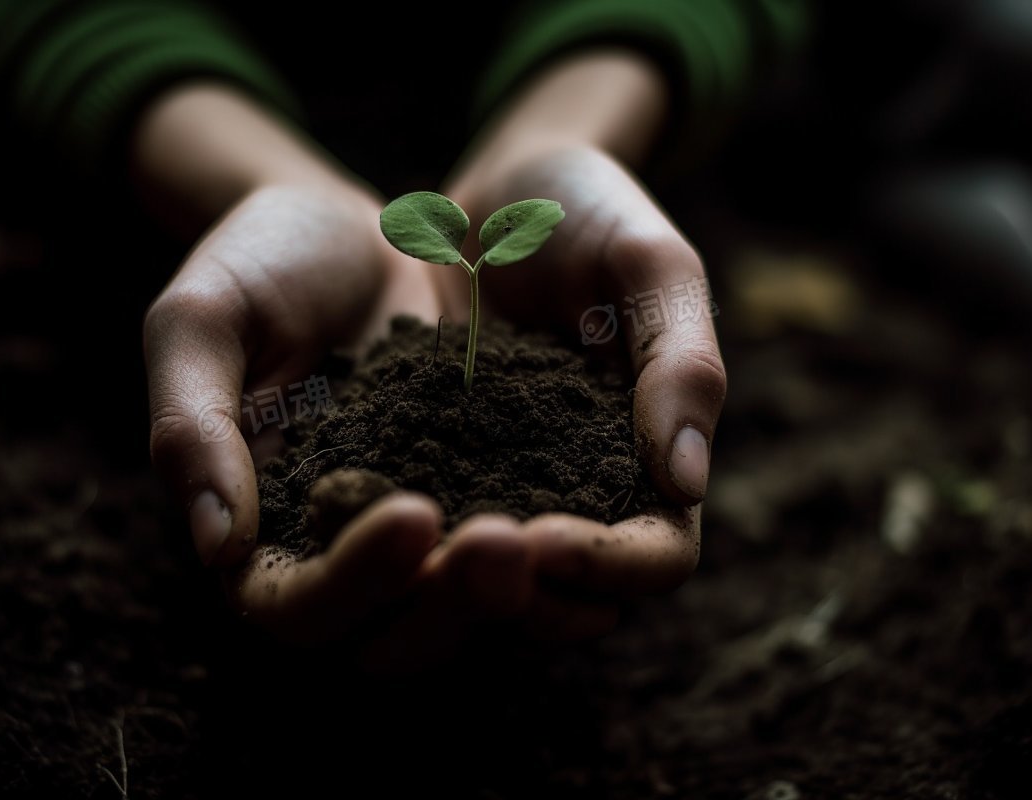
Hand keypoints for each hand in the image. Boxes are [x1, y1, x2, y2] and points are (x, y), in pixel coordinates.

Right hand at [138, 86, 541, 669]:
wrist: (351, 226)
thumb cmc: (258, 265)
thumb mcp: (200, 322)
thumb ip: (192, 427)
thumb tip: (217, 546)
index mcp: (261, 535)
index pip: (294, 609)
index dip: (351, 582)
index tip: (409, 512)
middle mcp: (345, 558)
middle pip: (395, 644)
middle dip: (452, 607)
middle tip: (505, 541)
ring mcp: (427, 539)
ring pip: (473, 621)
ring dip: (523, 600)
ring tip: (566, 541)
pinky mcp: (493, 501)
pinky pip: (534, 561)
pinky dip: (570, 560)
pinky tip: (609, 520)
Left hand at [439, 53, 726, 632]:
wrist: (494, 192)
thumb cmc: (589, 213)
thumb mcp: (650, 264)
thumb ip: (682, 362)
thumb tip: (687, 484)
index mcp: (652, 460)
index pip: (655, 554)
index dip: (609, 565)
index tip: (541, 538)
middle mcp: (580, 495)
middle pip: (571, 599)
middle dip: (517, 598)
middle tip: (453, 559)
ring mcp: (505, 490)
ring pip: (489, 584)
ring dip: (446, 587)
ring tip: (395, 550)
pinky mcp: (435, 472)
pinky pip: (419, 530)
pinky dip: (389, 539)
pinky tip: (343, 515)